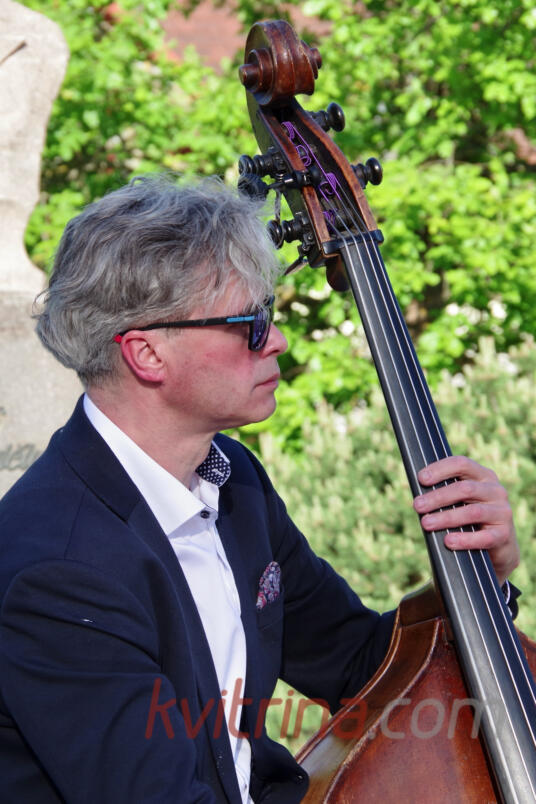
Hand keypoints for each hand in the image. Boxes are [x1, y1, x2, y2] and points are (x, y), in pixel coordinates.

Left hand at [413, 455, 518, 585]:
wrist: (498, 547)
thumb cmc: (469, 519)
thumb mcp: (459, 501)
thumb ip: (444, 493)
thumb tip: (417, 495)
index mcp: (483, 476)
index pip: (462, 464)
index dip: (440, 469)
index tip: (421, 479)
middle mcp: (496, 490)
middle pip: (465, 488)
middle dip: (437, 497)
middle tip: (417, 505)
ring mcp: (502, 512)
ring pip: (472, 512)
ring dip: (446, 518)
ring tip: (426, 524)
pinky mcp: (504, 535)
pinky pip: (484, 537)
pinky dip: (464, 539)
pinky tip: (448, 541)